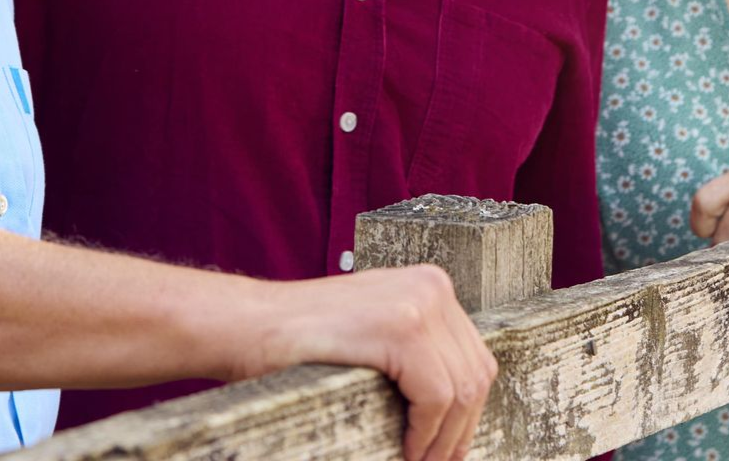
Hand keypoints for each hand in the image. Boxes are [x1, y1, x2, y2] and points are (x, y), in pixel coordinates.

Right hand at [247, 265, 496, 460]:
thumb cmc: (307, 342)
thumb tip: (459, 406)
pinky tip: (406, 449)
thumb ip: (418, 351)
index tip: (448, 450)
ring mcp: (418, 301)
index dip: (466, 416)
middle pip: (476, 375)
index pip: (475, 360)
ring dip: (444, 440)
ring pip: (461, 390)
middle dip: (460, 432)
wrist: (252, 326)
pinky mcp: (399, 327)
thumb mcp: (377, 332)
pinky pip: (436, 396)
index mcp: (431, 285)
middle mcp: (432, 285)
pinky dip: (426, 434)